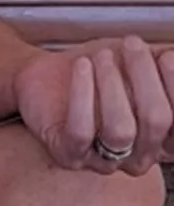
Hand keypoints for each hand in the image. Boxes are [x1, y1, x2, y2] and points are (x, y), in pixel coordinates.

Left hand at [15, 35, 173, 174]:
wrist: (45, 77)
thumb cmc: (97, 73)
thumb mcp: (134, 65)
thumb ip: (161, 63)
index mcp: (162, 140)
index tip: (166, 56)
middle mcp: (139, 157)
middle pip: (156, 121)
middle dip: (145, 76)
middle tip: (131, 44)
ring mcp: (104, 161)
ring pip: (121, 130)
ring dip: (112, 85)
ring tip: (102, 56)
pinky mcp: (69, 154)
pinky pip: (80, 132)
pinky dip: (83, 94)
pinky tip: (82, 67)